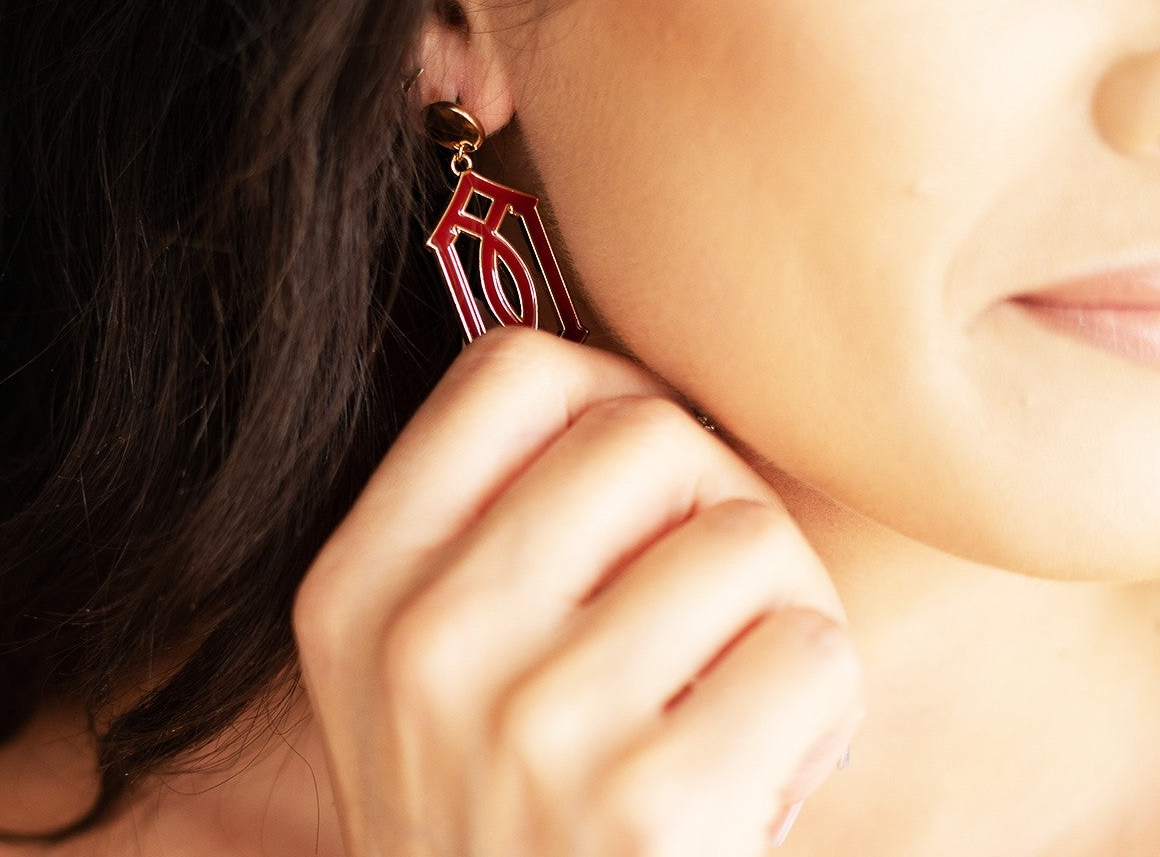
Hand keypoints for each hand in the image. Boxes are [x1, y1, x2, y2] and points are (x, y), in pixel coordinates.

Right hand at [294, 329, 861, 855]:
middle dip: (712, 494)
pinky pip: (810, 649)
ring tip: (736, 688)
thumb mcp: (429, 674)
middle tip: (715, 588)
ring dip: (779, 605)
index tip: (640, 474)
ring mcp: (531, 726)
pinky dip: (818, 703)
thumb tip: (639, 400)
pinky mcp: (648, 812)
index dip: (606, 394)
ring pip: (747, 532)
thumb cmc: (506, 820)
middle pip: (646, 428)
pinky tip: (764, 766)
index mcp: (364, 585)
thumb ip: (497, 532)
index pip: (510, 370)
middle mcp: (427, 641)